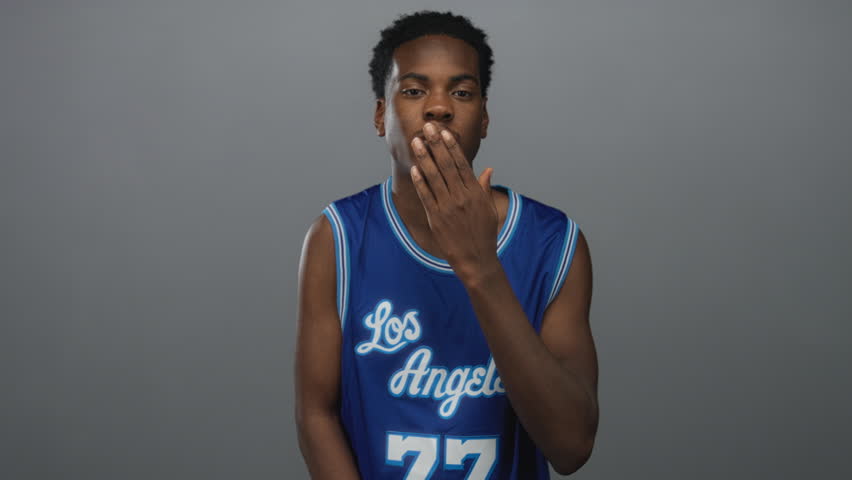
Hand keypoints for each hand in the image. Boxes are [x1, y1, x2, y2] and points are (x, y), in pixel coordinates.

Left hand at [410, 122, 499, 281]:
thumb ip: (485, 187)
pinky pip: (426, 196)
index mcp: (475, 192)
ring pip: (434, 176)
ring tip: (416, 142)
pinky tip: (414, 168)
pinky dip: (420, 181)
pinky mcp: (436, 218)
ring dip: (424, 157)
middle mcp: (461, 196)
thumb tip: (488, 169)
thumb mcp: (489, 209)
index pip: (462, 163)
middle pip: (446, 165)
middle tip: (428, 127)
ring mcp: (448, 207)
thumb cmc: (484, 234)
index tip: (444, 132)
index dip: (452, 146)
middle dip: (436, 144)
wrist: (477, 260)